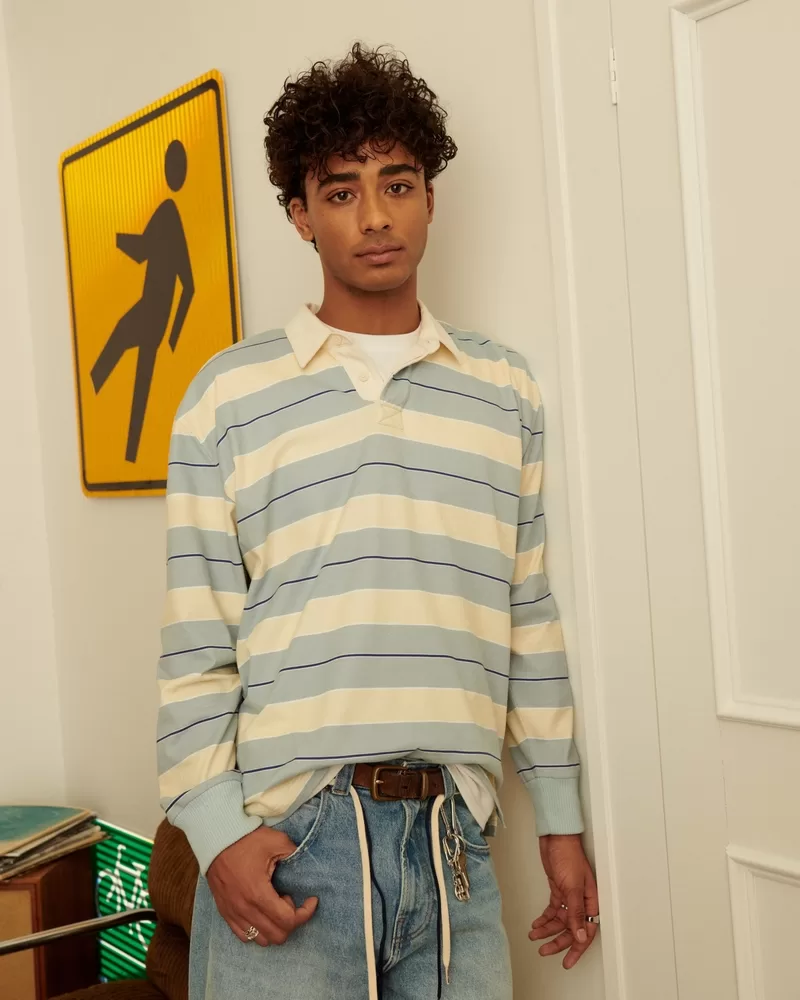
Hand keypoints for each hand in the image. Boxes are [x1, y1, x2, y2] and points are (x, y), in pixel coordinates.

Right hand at [206, 826, 318, 945]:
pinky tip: (261, 911)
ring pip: (262, 940)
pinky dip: (258, 930)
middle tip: (289, 899)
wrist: (216, 840)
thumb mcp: (276, 841)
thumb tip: (306, 863)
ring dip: (275, 926)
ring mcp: (233, 914)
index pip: (288, 921)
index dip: (306, 913)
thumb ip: (294, 853)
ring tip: (275, 904)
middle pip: (278, 936)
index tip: (312, 900)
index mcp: (258, 893)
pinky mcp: (225, 913)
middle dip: (291, 921)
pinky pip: (244, 936)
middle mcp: (245, 909)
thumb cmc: (246, 840)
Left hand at [529, 833, 598, 968]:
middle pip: (571, 928)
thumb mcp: (572, 887)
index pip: (586, 931)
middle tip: (544, 951)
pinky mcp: (558, 890)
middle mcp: (581, 901)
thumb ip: (576, 913)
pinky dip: (544, 918)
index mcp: (591, 901)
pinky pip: (552, 910)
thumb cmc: (568, 856)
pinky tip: (536, 924)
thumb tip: (581, 936)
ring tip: (534, 936)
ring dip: (547, 930)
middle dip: (557, 941)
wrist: (556, 838)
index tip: (567, 961)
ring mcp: (569, 896)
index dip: (577, 948)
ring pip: (559, 920)